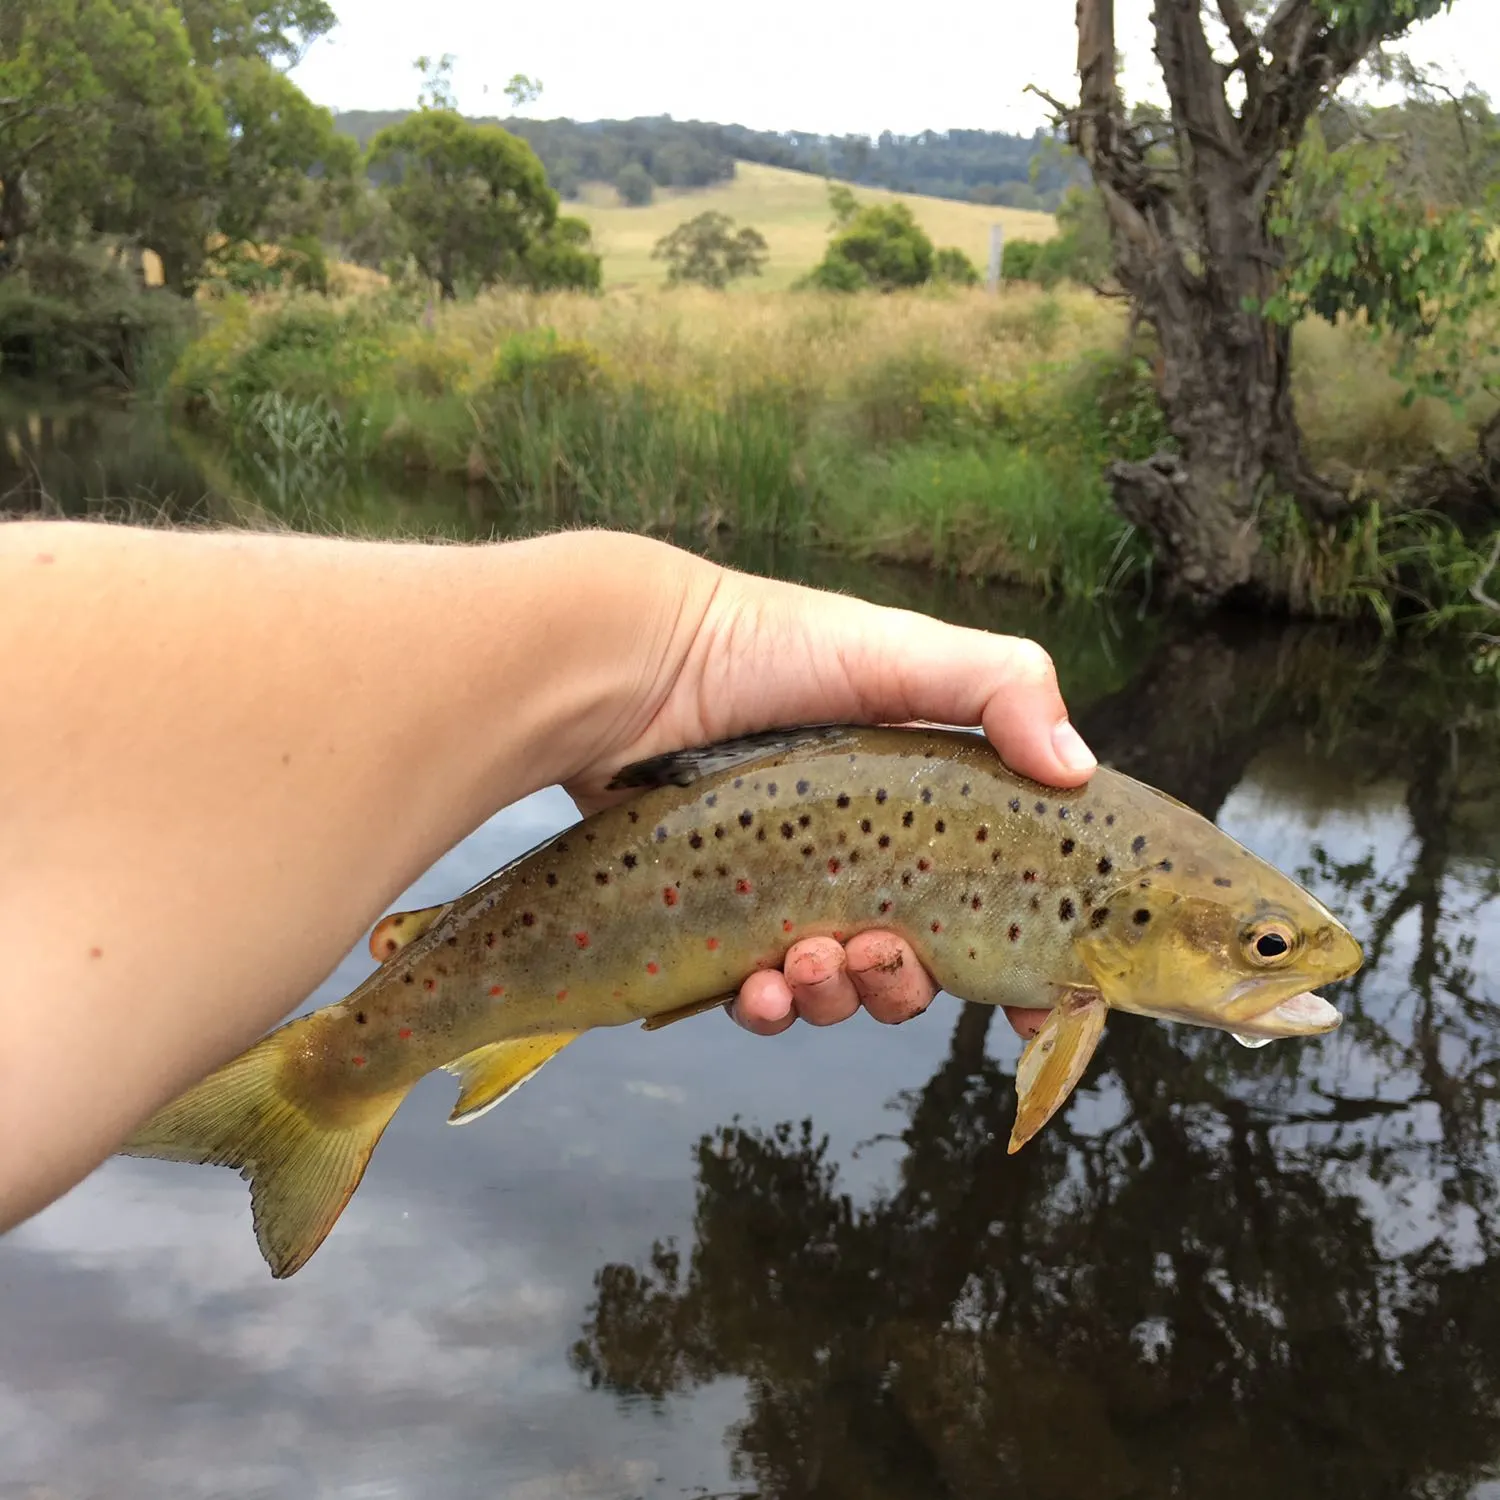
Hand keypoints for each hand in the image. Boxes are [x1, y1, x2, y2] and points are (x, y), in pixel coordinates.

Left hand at [560, 552, 1094, 1045]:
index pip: (994, 895)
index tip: (1035, 1007)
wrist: (636, 669)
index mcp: (922, 806)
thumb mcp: (903, 651)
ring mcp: (789, 890)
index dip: (1021, 961)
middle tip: (880, 955)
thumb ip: (1003, 689)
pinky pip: (762, 996)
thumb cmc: (772, 648)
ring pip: (841, 989)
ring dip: (838, 996)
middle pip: (917, 961)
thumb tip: (1079, 773)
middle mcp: (862, 854)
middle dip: (906, 981)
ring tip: (807, 962)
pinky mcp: (721, 918)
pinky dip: (771, 1007)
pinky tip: (758, 987)